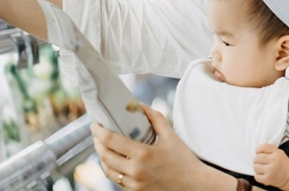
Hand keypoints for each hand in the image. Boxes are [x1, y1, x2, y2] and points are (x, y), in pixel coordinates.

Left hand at [92, 104, 216, 189]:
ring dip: (102, 157)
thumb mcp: (170, 135)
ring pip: (108, 170)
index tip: (95, 124)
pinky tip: (113, 161)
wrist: (193, 185)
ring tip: (102, 146)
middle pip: (105, 156)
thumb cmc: (184, 160)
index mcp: (142, 154)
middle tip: (97, 132)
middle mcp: (135, 171)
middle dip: (97, 142)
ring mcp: (134, 184)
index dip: (98, 131)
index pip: (110, 141)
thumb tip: (140, 105)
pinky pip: (117, 180)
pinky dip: (111, 169)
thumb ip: (155, 118)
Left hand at [253, 144, 288, 188]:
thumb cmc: (282, 162)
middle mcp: (274, 161)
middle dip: (256, 159)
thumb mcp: (278, 152)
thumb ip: (268, 149)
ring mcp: (270, 171)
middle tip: (260, 161)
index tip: (258, 152)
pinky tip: (263, 174)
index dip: (258, 149)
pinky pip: (256, 176)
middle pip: (257, 158)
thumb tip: (256, 151)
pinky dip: (258, 176)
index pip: (263, 147)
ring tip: (262, 168)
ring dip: (257, 167)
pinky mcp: (268, 179)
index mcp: (277, 153)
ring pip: (255, 167)